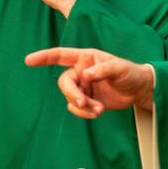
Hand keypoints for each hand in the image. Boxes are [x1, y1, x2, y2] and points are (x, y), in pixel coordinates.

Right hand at [25, 47, 154, 118]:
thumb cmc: (130, 72)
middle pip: (64, 83)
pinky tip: (98, 112)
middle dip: (72, 94)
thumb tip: (85, 75)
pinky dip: (85, 113)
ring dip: (83, 106)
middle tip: (84, 103)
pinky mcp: (87, 101)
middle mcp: (81, 72)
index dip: (44, 57)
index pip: (60, 55)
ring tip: (99, 109)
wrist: (139, 90)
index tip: (29, 61)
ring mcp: (83, 87)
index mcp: (85, 58)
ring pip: (70, 98)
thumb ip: (102, 70)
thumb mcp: (119, 68)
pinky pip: (77, 108)